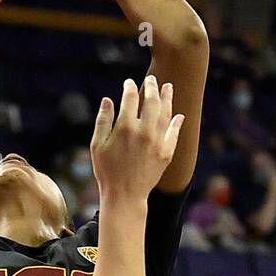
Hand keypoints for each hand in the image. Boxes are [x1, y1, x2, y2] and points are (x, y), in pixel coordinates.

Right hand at [90, 76, 183, 200]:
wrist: (125, 196)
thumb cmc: (107, 171)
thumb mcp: (97, 145)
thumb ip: (103, 121)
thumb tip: (108, 100)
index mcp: (125, 127)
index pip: (130, 98)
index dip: (129, 87)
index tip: (129, 83)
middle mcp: (144, 131)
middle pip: (151, 100)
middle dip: (152, 86)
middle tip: (152, 79)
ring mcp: (157, 141)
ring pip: (165, 113)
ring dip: (167, 98)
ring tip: (168, 88)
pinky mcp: (166, 152)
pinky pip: (174, 132)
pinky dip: (177, 122)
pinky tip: (178, 115)